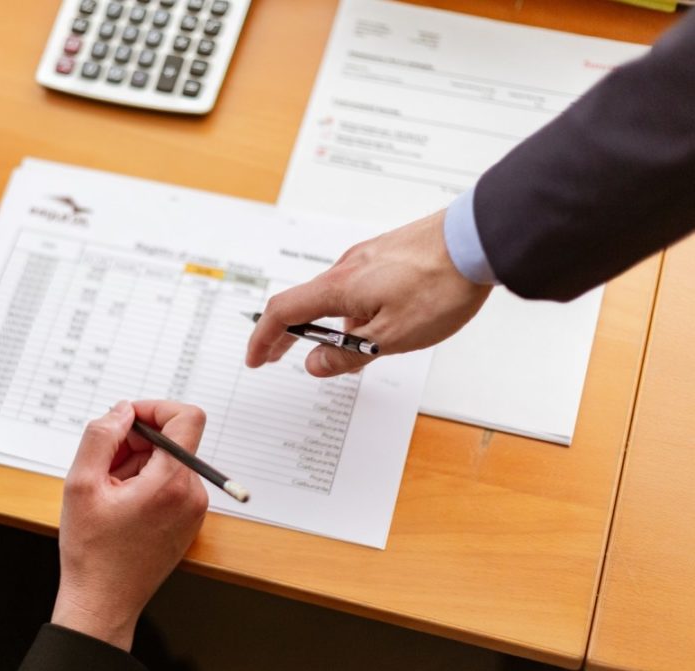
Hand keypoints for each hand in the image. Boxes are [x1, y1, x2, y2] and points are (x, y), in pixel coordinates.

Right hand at [52, 400, 208, 651]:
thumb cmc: (92, 551)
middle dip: (136, 441)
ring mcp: (193, 509)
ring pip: (168, 461)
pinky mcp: (188, 520)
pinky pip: (170, 482)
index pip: (187, 418)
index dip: (155, 408)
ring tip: (109, 491)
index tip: (128, 420)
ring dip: (137, 463)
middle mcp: (191, 494)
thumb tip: (121, 410)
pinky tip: (120, 504)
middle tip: (103, 465)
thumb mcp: (81, 484)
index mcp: (170, 483)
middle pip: (172, 440)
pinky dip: (145, 481)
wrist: (103, 603)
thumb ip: (100, 436)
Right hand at [246, 210, 491, 376]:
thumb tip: (314, 365)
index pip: (283, 313)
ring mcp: (369, 257)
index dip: (264, 339)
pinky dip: (351, 309)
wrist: (479, 240)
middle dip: (287, 333)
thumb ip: (348, 354)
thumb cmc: (440, 284)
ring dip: (328, 324)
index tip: (255, 359)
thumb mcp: (391, 337)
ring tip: (348, 351)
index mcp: (339, 288)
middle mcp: (347, 267)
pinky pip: (358, 285)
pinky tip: (378, 323)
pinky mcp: (389, 254)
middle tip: (277, 356)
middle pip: (304, 302)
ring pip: (335, 296)